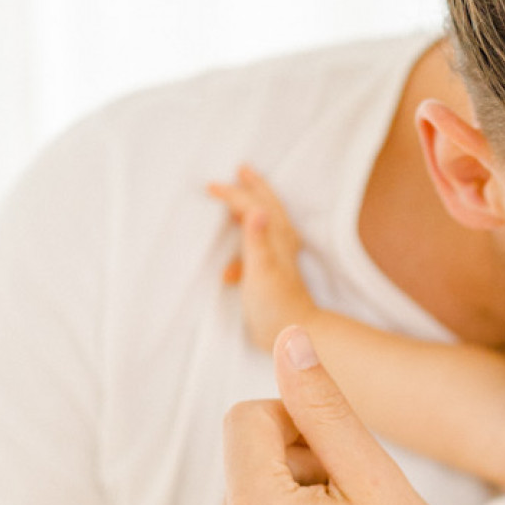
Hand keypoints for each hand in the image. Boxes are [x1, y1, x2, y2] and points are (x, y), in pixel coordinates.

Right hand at [209, 164, 315, 354]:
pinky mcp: (274, 276)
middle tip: (241, 170)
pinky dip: (245, 247)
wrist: (293, 335)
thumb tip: (257, 208)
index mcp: (277, 238)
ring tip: (235, 204)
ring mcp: (279, 260)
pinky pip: (258, 250)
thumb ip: (257, 240)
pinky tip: (230, 267)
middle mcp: (281, 244)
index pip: (253, 206)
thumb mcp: (261, 270)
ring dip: (250, 211)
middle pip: (267, 207)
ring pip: (265, 226)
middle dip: (254, 189)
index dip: (233, 194)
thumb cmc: (276, 304)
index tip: (211, 187)